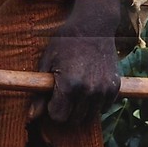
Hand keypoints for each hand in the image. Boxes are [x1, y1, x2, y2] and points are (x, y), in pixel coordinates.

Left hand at [38, 0, 128, 125]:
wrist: (93, 25)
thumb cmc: (65, 42)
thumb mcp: (47, 63)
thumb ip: (39, 93)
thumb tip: (32, 117)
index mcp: (69, 85)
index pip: (58, 117)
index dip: (52, 109)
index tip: (52, 97)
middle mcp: (89, 90)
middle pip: (74, 120)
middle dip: (66, 110)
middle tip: (64, 93)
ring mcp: (104, 90)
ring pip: (90, 116)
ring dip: (81, 108)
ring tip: (77, 90)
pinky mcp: (115, 87)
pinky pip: (103, 108)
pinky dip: (96, 103)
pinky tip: (90, 88)